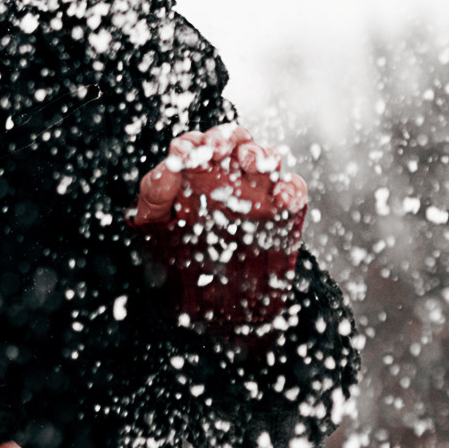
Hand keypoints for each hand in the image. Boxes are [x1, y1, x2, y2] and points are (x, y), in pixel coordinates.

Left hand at [131, 123, 307, 327]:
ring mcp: (258, 195)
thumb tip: (167, 164)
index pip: (201, 144)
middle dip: (229, 138)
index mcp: (198, 173)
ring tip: (250, 163)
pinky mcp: (282, 217)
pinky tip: (280, 198)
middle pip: (237, 141)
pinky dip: (292, 188)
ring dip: (260, 153)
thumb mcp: (154, 226)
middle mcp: (230, 178)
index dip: (195, 142)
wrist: (211, 309)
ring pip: (267, 158)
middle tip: (218, 149)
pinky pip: (294, 191)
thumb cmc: (177, 260)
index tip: (185, 152)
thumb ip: (156, 193)